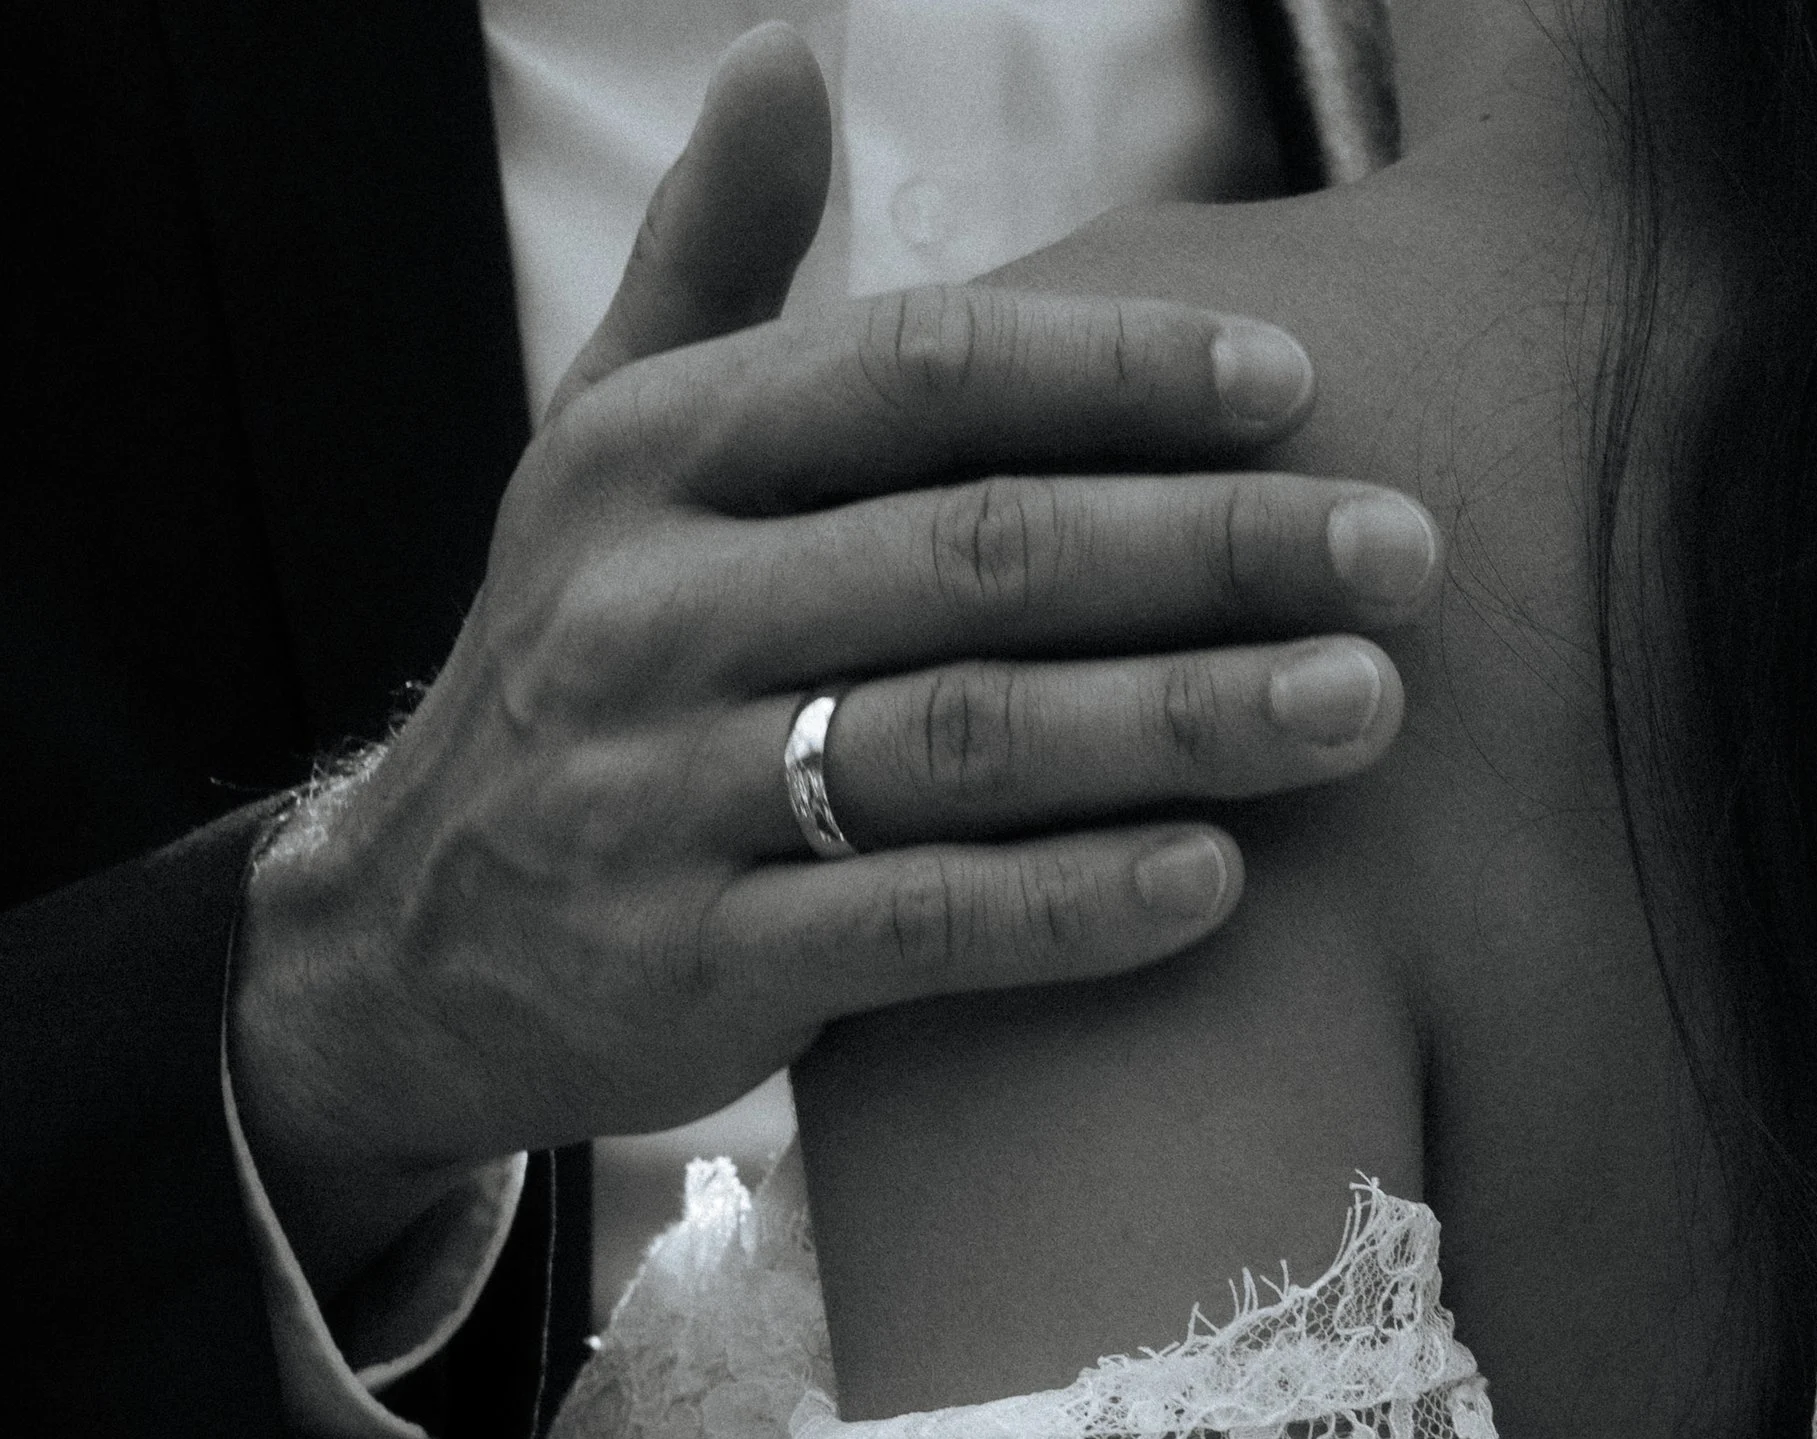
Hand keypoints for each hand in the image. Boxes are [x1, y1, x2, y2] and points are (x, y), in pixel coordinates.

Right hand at [230, 25, 1442, 1292]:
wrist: (412, 945)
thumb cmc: (571, 677)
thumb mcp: (597, 462)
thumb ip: (706, 272)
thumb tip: (785, 48)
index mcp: (648, 459)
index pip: (915, 376)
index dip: (1117, 370)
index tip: (1295, 384)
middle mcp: (648, 611)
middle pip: (976, 553)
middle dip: (1211, 548)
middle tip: (1404, 555)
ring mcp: (661, 797)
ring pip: (965, 738)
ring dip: (1183, 720)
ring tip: (1361, 707)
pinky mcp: (688, 968)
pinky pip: (913, 925)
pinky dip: (1073, 904)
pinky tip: (1217, 881)